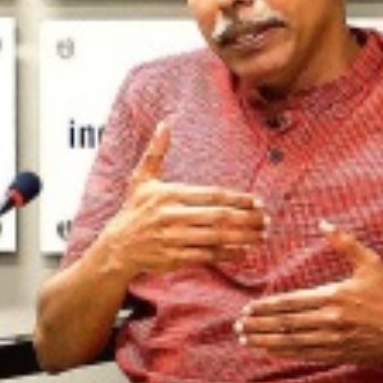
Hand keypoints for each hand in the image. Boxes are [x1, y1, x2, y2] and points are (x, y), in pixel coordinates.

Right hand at [98, 121, 267, 276]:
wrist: (117, 246)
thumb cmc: (134, 209)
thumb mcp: (142, 179)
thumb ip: (156, 152)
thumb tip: (165, 123)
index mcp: (168, 195)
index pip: (211, 195)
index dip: (237, 199)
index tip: (257, 202)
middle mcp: (171, 217)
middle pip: (218, 217)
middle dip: (246, 219)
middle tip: (265, 220)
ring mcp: (172, 239)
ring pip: (216, 238)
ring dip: (242, 238)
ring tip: (261, 235)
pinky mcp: (173, 258)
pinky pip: (207, 256)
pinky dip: (227, 255)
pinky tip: (244, 251)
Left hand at [235, 220, 382, 363]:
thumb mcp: (369, 263)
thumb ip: (344, 243)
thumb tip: (323, 222)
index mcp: (335, 296)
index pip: (292, 302)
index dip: (268, 307)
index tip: (249, 308)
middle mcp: (332, 319)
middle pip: (288, 323)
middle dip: (261, 325)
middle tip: (239, 325)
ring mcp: (336, 339)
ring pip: (294, 341)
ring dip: (268, 341)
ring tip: (247, 339)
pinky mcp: (340, 354)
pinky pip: (308, 354)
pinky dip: (286, 353)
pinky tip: (270, 351)